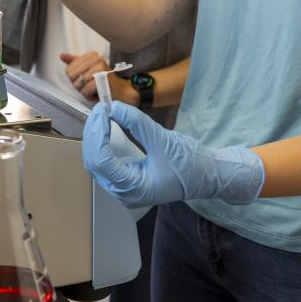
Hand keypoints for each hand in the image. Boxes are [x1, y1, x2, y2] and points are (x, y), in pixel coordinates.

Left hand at [60, 52, 134, 102]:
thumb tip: (62, 55)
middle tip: (89, 85)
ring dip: (84, 91)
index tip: (86, 79)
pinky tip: (96, 93)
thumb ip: (74, 63)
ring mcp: (100, 67)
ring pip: (78, 84)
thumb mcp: (87, 71)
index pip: (69, 69)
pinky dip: (89, 95)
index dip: (75, 79)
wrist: (120, 92)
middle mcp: (96, 58)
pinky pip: (86, 90)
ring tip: (94, 89)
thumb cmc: (102, 82)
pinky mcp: (102, 78)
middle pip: (72, 76)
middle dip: (78, 85)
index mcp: (91, 55)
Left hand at [82, 102, 264, 208]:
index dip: (97, 134)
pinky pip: (106, 162)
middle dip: (94, 134)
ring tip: (101, 116)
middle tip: (100, 109)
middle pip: (95, 163)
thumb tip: (115, 107)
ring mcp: (124, 189)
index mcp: (134, 190)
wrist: (206, 176)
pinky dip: (103, 143)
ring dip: (96, 138)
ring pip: (97, 163)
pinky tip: (104, 128)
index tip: (101, 112)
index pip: (102, 162)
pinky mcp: (126, 180)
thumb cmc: (190, 164)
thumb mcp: (163, 139)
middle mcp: (125, 194)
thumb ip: (137, 123)